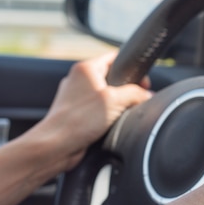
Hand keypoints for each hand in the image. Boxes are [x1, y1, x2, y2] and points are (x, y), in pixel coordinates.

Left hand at [37, 52, 151, 169]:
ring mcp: (77, 99)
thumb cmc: (77, 120)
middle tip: (134, 100)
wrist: (56, 146)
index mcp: (85, 69)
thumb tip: (147, 95)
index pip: (114, 58)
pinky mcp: (78, 115)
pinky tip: (111, 126)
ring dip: (117, 106)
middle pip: (113, 79)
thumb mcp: (115, 100)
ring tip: (120, 115)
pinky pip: (100, 112)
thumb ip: (135, 93)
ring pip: (107, 97)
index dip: (131, 68)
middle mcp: (79, 81)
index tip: (142, 81)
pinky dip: (109, 118)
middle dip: (127, 90)